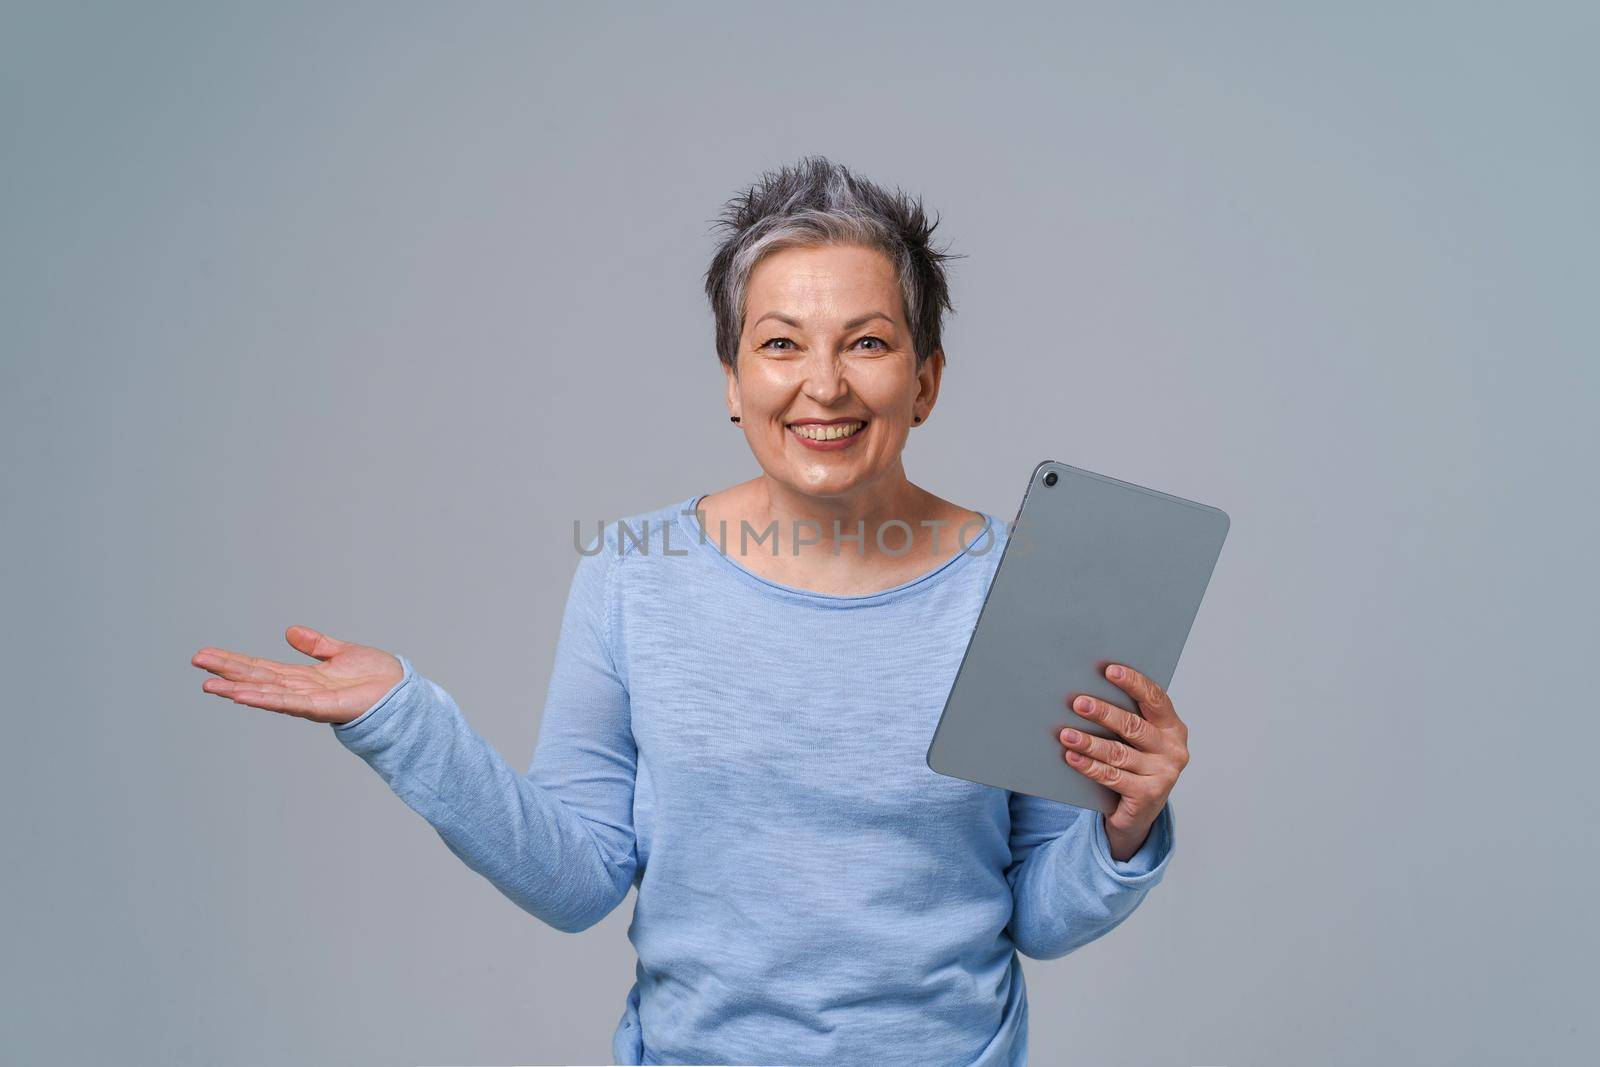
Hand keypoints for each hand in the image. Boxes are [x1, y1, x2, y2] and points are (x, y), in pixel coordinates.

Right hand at [191, 625, 403, 725]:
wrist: (402, 693)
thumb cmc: (377, 678)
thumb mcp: (342, 652)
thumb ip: (316, 645)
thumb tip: (289, 631)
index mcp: (304, 677)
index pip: (262, 667)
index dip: (235, 661)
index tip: (208, 654)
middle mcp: (301, 690)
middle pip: (257, 678)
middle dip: (227, 670)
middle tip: (196, 662)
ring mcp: (309, 701)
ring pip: (267, 692)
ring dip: (237, 689)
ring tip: (209, 684)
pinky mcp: (322, 708)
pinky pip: (288, 703)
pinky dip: (264, 699)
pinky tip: (242, 695)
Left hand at [1058, 663, 1189, 861]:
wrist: (1137, 814)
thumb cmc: (1132, 766)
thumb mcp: (1135, 741)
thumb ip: (1125, 719)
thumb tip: (1086, 694)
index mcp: (1173, 728)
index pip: (1155, 699)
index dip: (1133, 683)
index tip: (1110, 670)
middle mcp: (1173, 750)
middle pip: (1133, 726)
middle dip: (1103, 713)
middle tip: (1078, 703)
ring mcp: (1164, 775)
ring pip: (1119, 753)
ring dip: (1089, 742)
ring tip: (1066, 734)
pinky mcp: (1148, 796)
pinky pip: (1112, 777)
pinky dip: (1089, 766)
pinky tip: (1072, 756)